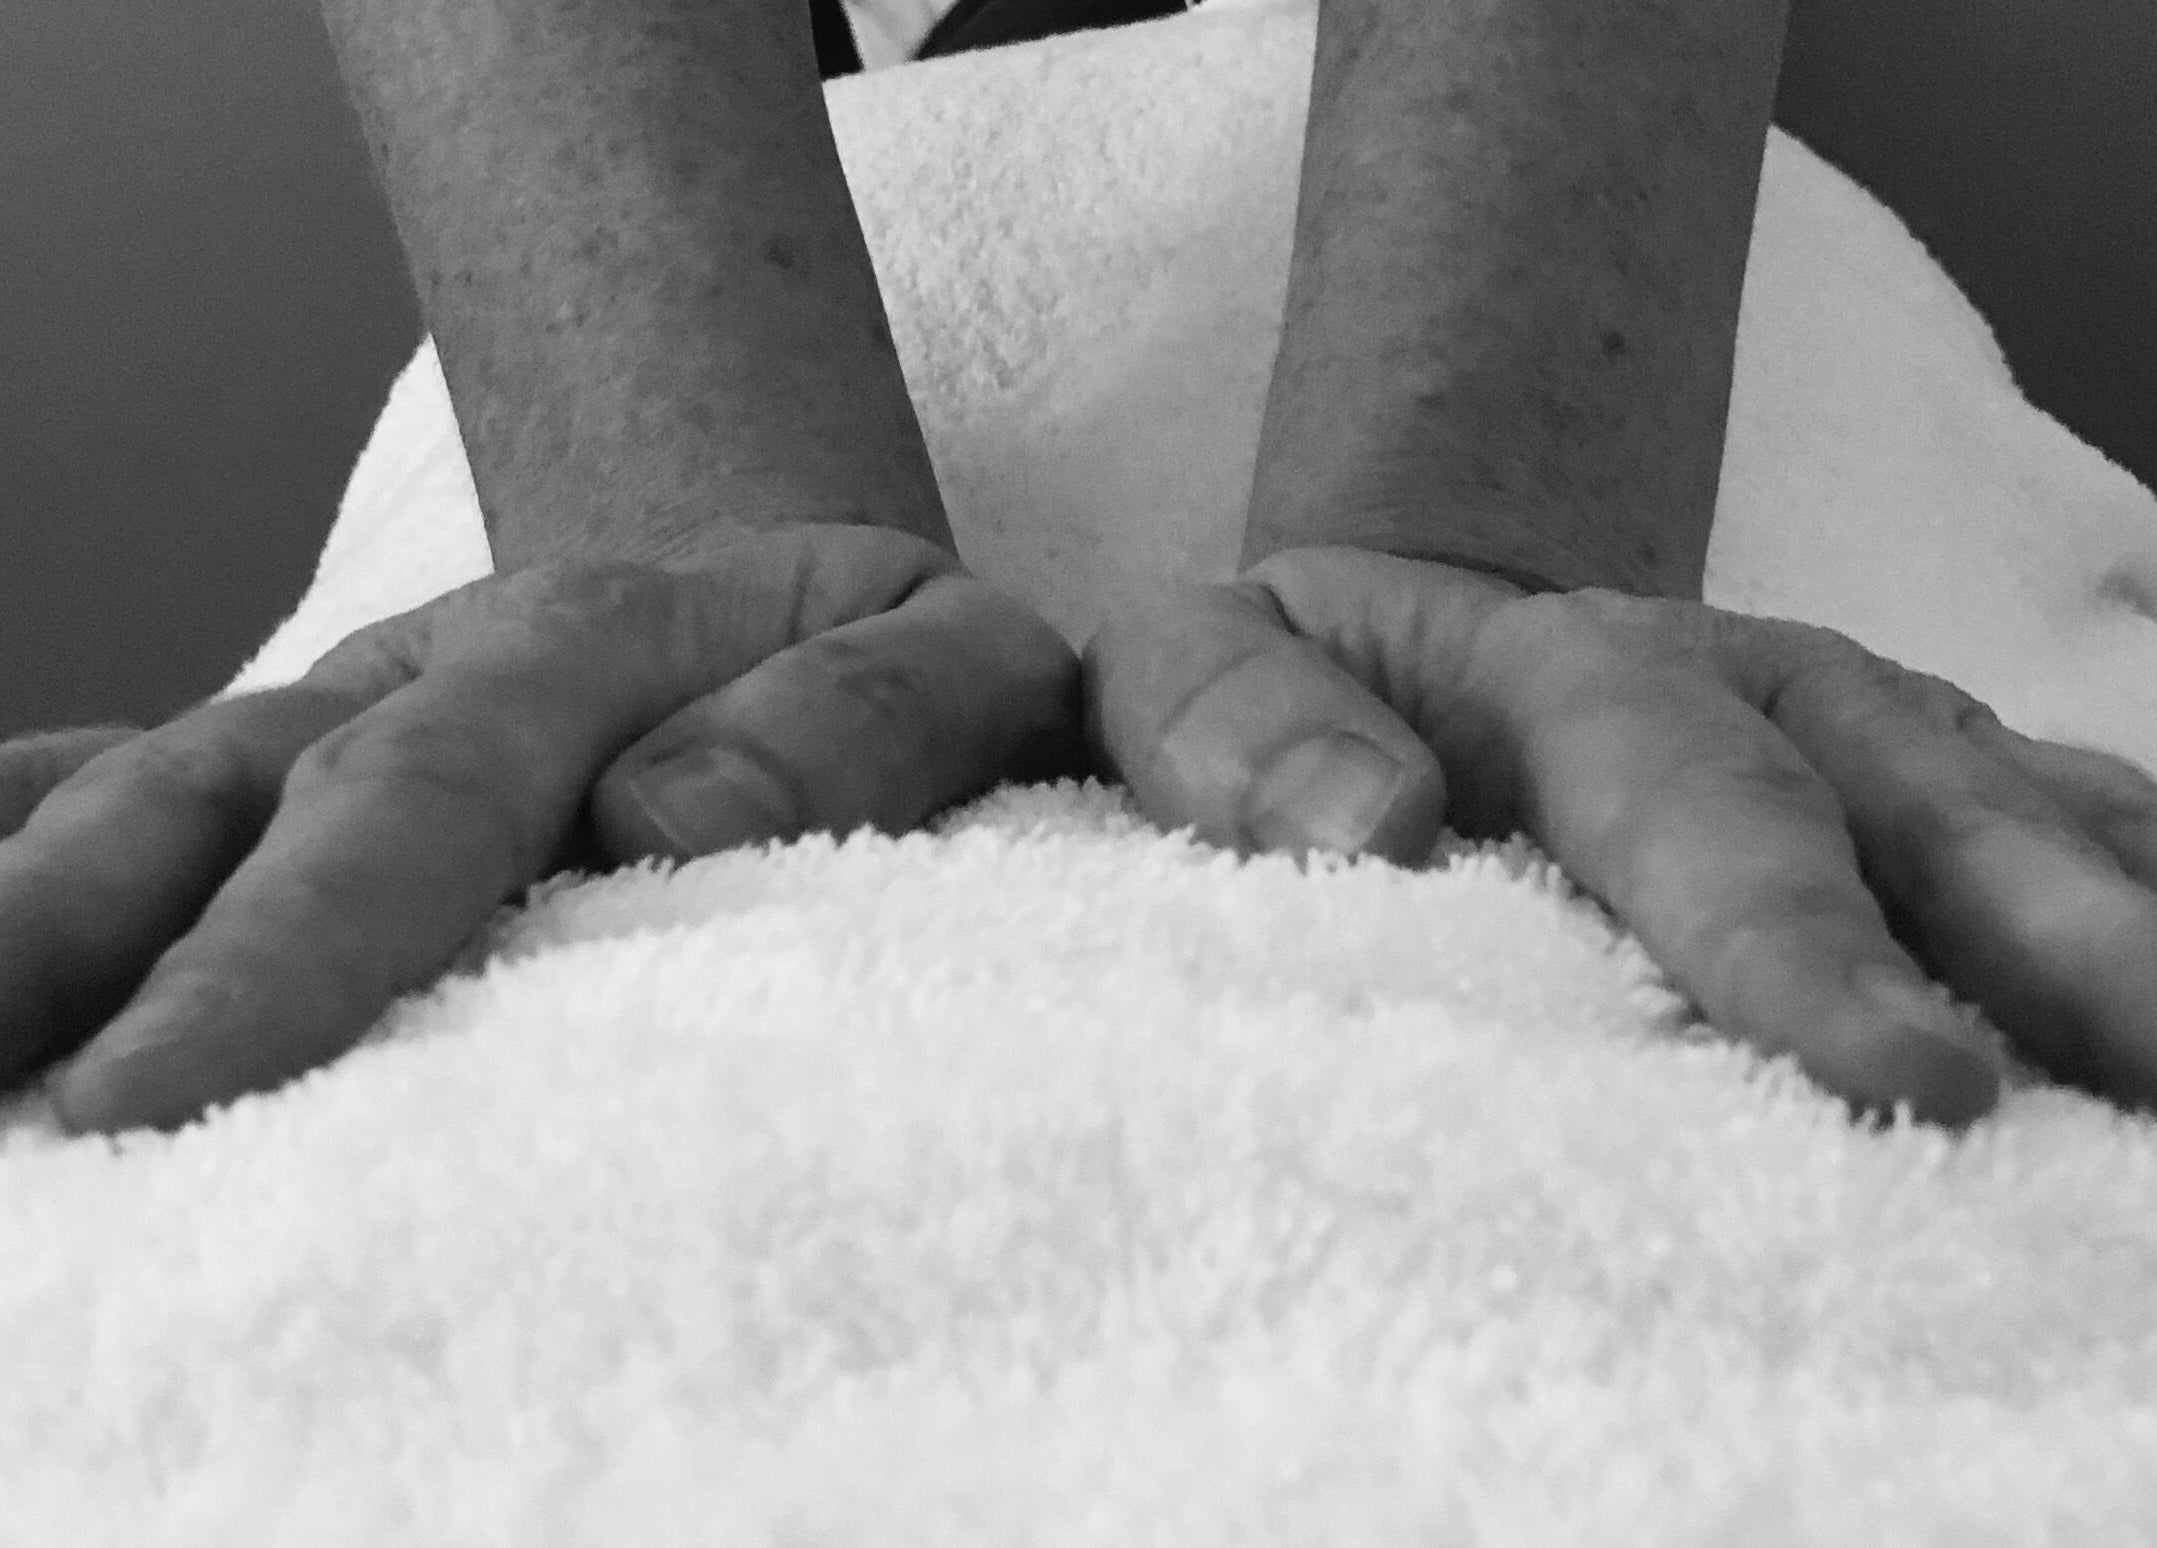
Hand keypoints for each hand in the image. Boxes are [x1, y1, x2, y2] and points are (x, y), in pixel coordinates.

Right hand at [2, 526, 1080, 1135]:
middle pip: (299, 794)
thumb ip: (870, 713)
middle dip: (171, 949)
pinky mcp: (304, 764)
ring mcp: (359, 716)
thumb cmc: (894, 673)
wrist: (811, 595)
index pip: (480, 776)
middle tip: (91, 1111)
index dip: (345, 917)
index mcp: (615, 640)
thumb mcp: (964, 662)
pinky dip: (28, 829)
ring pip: (178, 794)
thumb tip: (664, 813)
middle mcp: (456, 670)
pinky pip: (139, 785)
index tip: (239, 1048)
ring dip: (48, 908)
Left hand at [1084, 546, 2156, 1126]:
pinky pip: (2059, 829)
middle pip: (1920, 813)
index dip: (1795, 942)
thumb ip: (1235, 729)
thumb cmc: (1287, 690)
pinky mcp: (1908, 788)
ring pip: (2024, 821)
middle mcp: (1752, 690)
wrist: (1393, 623)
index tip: (1910, 1082)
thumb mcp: (1193, 670)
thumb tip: (1375, 829)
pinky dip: (2129, 893)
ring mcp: (1852, 736)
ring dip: (2131, 925)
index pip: (1689, 804)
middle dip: (2056, 950)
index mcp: (1571, 669)